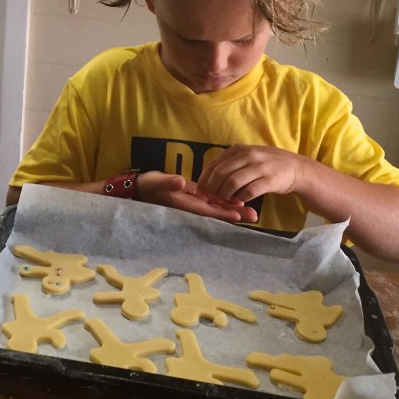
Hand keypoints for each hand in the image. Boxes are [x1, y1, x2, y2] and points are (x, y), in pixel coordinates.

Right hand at [137, 170, 257, 223]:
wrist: (143, 187)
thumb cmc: (150, 185)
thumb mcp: (157, 182)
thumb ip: (168, 182)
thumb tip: (180, 183)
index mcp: (184, 205)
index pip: (207, 211)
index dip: (222, 213)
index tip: (237, 215)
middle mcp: (193, 207)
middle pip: (217, 213)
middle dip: (235, 215)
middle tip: (254, 216)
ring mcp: (196, 203)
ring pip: (218, 209)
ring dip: (234, 211)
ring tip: (253, 212)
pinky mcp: (197, 198)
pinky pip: (215, 203)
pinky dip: (226, 203)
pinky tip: (240, 202)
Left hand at [196, 144, 303, 203]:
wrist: (295, 168)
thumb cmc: (266, 164)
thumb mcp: (247, 156)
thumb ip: (230, 163)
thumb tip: (208, 179)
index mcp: (239, 150)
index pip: (214, 164)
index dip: (205, 179)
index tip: (201, 191)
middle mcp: (248, 155)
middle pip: (221, 173)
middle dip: (212, 188)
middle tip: (212, 198)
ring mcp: (259, 167)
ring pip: (232, 182)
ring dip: (225, 194)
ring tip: (225, 199)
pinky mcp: (269, 180)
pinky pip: (249, 191)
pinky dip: (241, 198)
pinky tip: (241, 200)